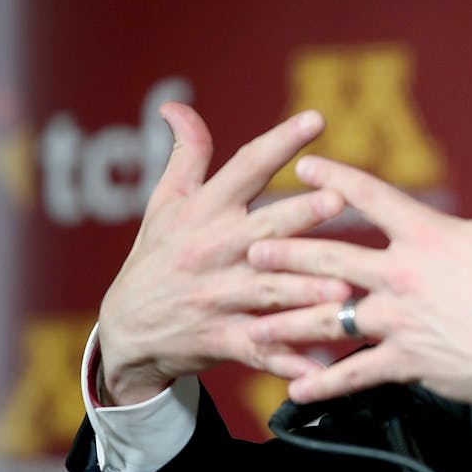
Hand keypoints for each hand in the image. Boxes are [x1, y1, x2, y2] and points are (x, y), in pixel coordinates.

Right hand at [97, 104, 351, 404]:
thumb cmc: (157, 256)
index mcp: (205, 212)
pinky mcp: (223, 339)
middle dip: (300, 216)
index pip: (245, 168)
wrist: (126, 331)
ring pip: (268, 292)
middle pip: (263, 229)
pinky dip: (288, 361)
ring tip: (344, 287)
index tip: (317, 119)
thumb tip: (176, 104)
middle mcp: (213, 251)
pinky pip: (261, 350)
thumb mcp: (165, 204)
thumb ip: (185, 155)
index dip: (279, 142)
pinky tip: (320, 367)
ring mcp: (218, 298)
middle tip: (339, 201)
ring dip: (305, 291)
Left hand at [246, 111, 471, 407]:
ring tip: (254, 320)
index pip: (371, 196)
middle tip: (252, 249)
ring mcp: (398, 320)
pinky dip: (323, 383)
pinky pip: (353, 373)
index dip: (334, 177)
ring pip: (328, 318)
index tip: (303, 168)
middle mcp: (402, 275)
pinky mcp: (404, 360)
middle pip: (330, 258)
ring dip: (287, 319)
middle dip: (287, 253)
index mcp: (428, 236)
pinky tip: (295, 388)